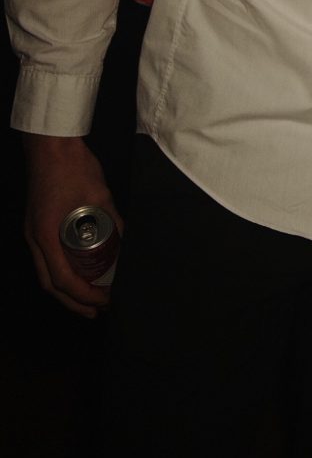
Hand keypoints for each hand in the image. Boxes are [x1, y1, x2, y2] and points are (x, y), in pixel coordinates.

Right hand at [22, 135, 119, 317]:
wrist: (51, 145)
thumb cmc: (72, 167)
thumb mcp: (101, 196)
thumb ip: (115, 221)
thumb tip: (130, 242)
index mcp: (46, 235)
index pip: (63, 279)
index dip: (85, 296)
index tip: (105, 302)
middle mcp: (35, 238)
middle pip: (50, 283)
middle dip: (74, 302)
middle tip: (97, 312)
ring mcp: (34, 232)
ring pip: (47, 273)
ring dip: (67, 290)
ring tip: (90, 299)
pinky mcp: (39, 225)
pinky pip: (48, 259)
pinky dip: (62, 272)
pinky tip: (79, 273)